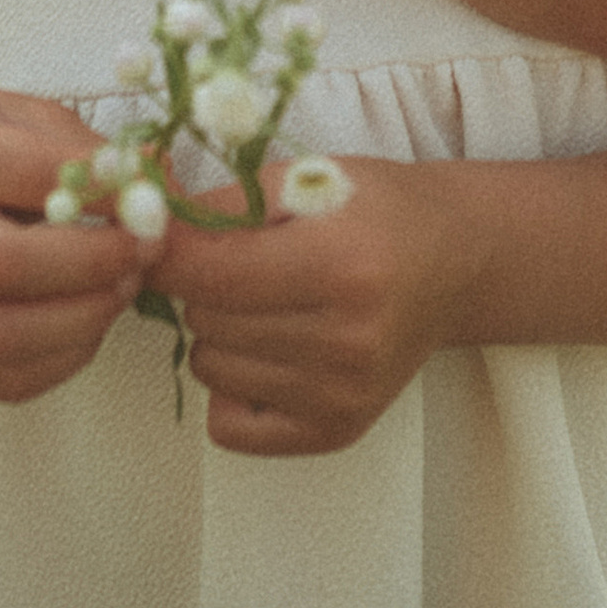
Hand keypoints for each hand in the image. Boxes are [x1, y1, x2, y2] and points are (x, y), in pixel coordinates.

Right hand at [0, 90, 147, 403]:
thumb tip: (165, 187)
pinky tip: (92, 325)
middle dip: (91, 264)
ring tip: (125, 288)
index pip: (26, 175)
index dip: (103, 193)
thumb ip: (94, 152)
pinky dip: (62, 361)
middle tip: (146, 253)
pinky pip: (1, 379)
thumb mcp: (32, 122)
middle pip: (1, 264)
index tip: (155, 202)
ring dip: (81, 318)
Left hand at [146, 161, 469, 457]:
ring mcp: (342, 395)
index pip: (211, 275)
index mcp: (341, 265)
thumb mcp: (310, 176)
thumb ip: (228, 202)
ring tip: (263, 304)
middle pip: (206, 321)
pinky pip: (227, 425)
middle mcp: (345, 341)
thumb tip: (150, 232)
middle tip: (238, 265)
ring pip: (210, 370)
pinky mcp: (337, 431)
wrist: (455, 262)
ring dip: (219, 334)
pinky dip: (232, 387)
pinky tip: (268, 351)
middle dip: (204, 287)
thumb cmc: (381, 209)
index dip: (171, 253)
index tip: (164, 238)